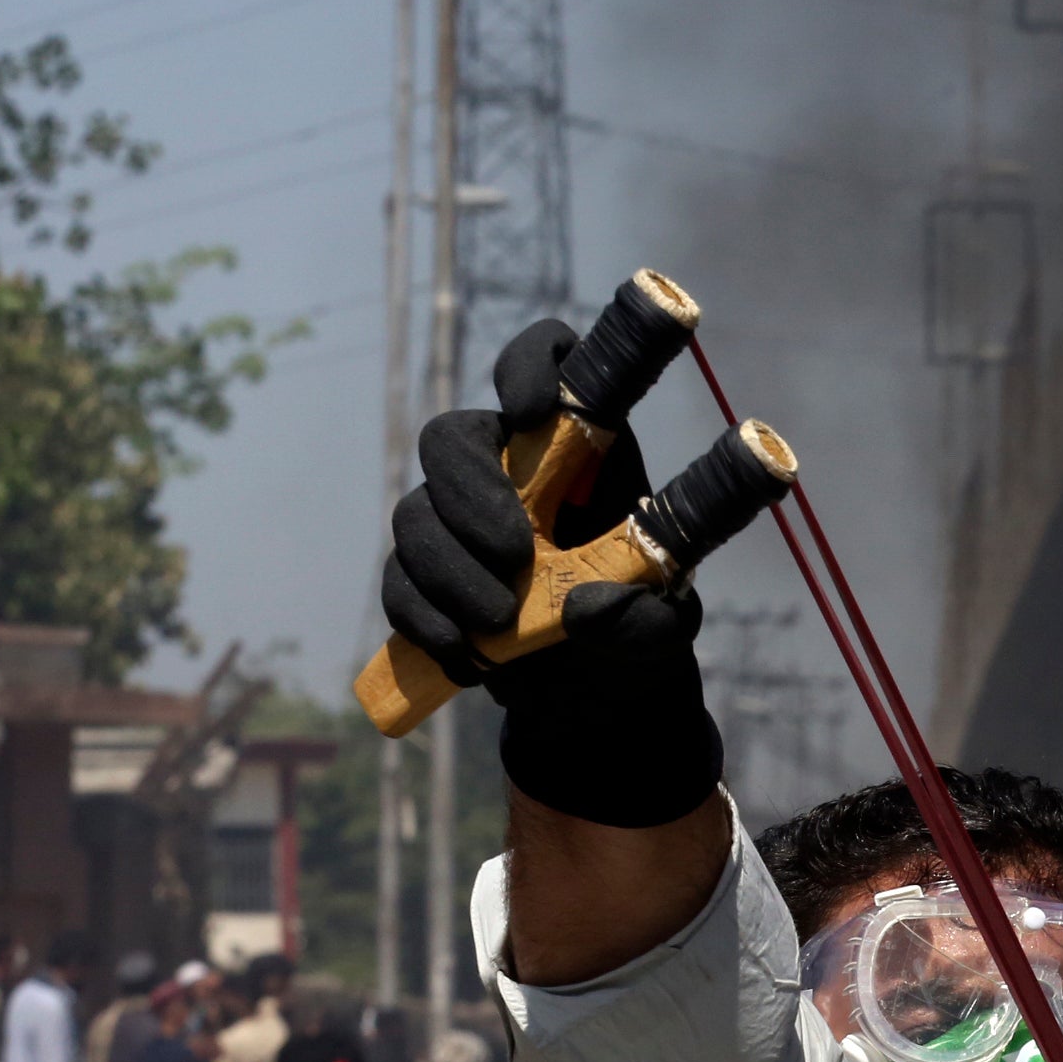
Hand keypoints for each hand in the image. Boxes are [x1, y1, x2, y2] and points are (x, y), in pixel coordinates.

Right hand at [378, 316, 718, 828]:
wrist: (596, 699)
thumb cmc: (639, 634)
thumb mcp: (664, 632)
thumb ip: (645, 619)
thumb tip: (589, 607)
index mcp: (582, 452)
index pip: (547, 361)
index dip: (529, 364)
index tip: (534, 411)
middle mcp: (512, 471)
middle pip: (451, 439)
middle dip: (469, 493)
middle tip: (515, 555)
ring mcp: (459, 521)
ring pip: (416, 514)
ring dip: (450, 572)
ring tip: (497, 627)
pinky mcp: (427, 576)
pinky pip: (398, 580)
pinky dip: (425, 618)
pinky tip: (466, 657)